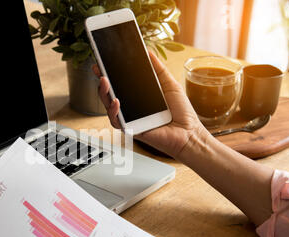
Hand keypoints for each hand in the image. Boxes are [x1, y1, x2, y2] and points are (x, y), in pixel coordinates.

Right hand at [92, 51, 207, 159]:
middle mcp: (131, 107)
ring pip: (108, 106)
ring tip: (105, 81)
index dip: (110, 73)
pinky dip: (113, 111)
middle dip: (102, 81)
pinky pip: (116, 121)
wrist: (188, 132)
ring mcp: (130, 119)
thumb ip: (158, 69)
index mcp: (139, 96)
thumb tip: (148, 52)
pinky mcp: (130, 130)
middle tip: (99, 69)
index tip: (103, 62)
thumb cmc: (181, 112)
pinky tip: (116, 102)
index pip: (120, 83)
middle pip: (110, 93)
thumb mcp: (169, 84)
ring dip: (104, 93)